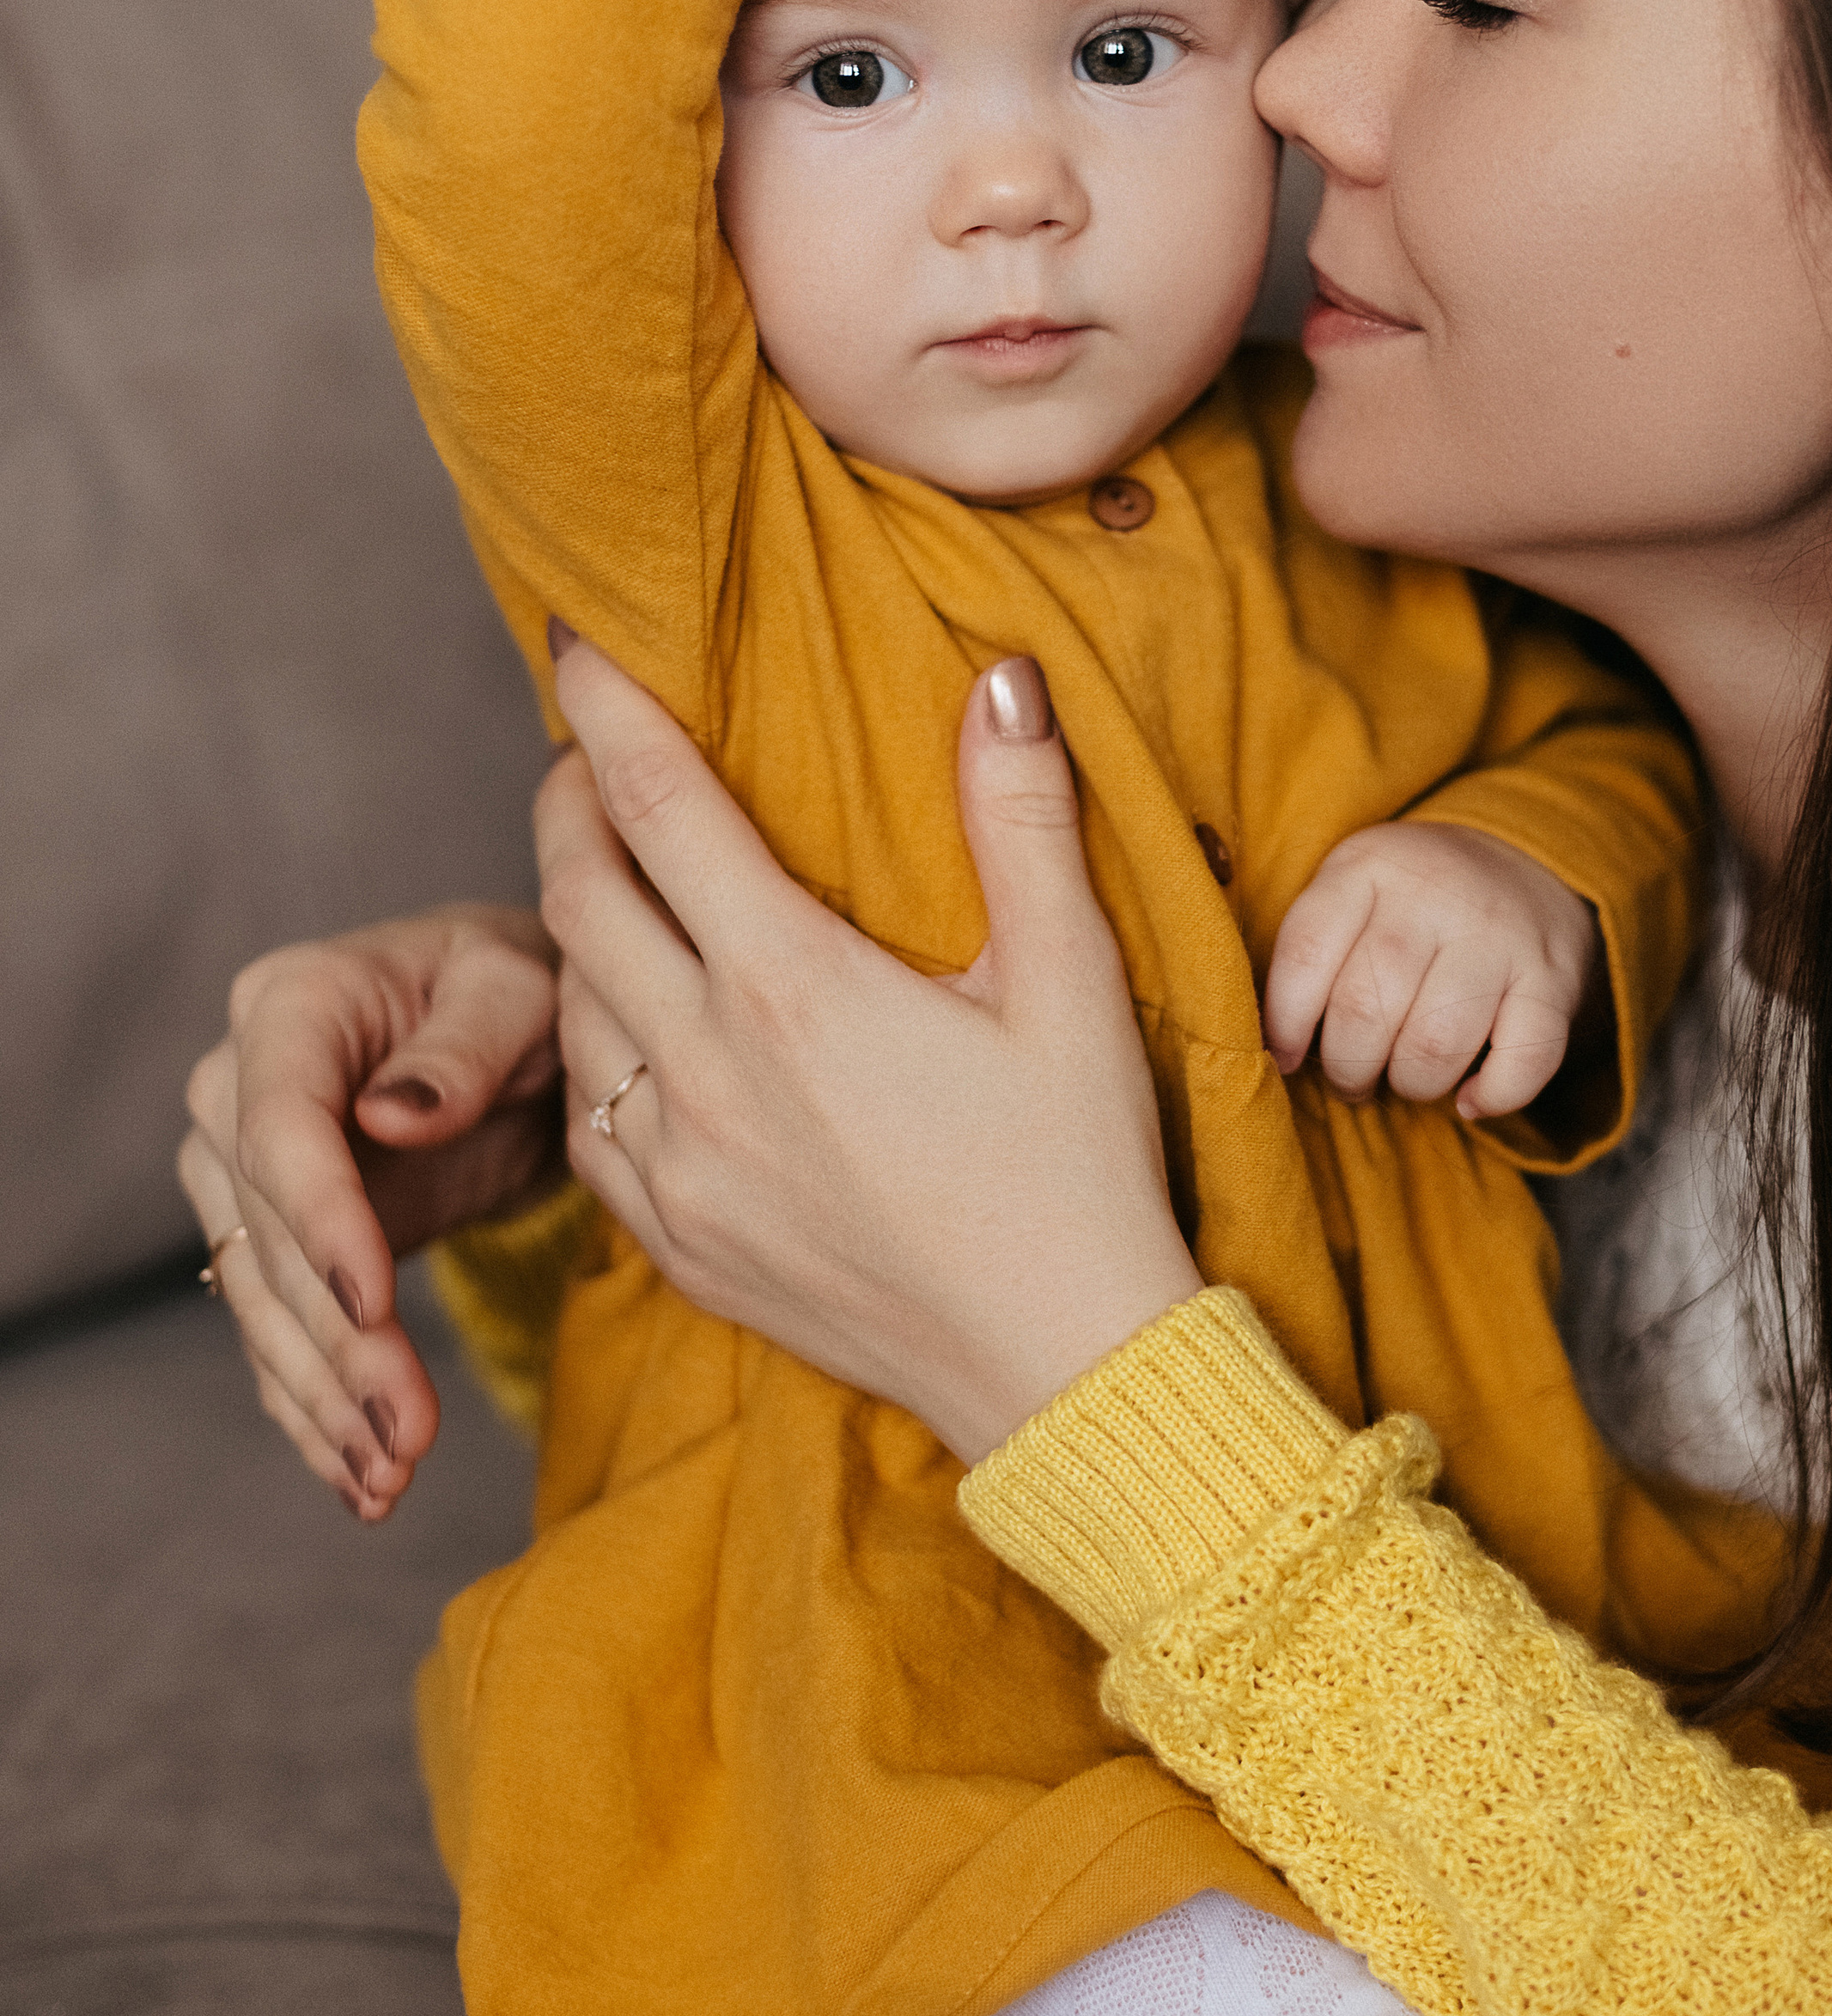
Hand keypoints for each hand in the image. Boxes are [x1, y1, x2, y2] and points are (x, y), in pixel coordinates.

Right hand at [177, 909, 563, 1518]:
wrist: (518, 1024)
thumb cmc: (525, 984)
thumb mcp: (520, 988)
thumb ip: (464, 1048)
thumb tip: (392, 1117)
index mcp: (292, 1006)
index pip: (280, 1124)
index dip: (320, 1219)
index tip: (376, 1304)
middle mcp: (240, 1089)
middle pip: (268, 1232)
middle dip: (336, 1341)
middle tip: (406, 1432)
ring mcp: (246, 1173)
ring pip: (265, 1302)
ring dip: (323, 1398)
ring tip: (390, 1477)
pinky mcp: (277, 1244)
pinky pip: (280, 1336)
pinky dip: (316, 1411)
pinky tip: (360, 1482)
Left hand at [537, 636, 1201, 1463]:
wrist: (1062, 1373)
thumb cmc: (1080, 1173)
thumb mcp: (1073, 985)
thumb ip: (1024, 820)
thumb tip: (1002, 678)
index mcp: (795, 987)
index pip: (659, 807)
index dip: (606, 709)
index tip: (575, 642)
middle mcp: (709, 1070)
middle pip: (578, 893)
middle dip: (569, 803)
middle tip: (592, 755)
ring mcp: (680, 1167)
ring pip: (571, 1009)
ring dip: (580, 928)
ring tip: (618, 884)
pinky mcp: (678, 1242)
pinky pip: (588, 1122)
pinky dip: (594, 1051)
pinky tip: (639, 1030)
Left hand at [1263, 823, 1602, 1120]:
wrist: (1527, 860)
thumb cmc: (1412, 901)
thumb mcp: (1352, 889)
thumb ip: (1312, 951)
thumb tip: (1277, 1052)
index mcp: (1368, 867)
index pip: (1306, 956)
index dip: (1284, 1024)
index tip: (1287, 1057)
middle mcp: (1435, 894)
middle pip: (1367, 1009)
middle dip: (1348, 1068)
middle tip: (1353, 1078)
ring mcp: (1499, 935)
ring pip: (1436, 1044)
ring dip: (1411, 1085)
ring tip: (1405, 1080)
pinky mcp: (1552, 977)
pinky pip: (1524, 1059)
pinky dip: (1493, 1096)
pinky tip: (1470, 1100)